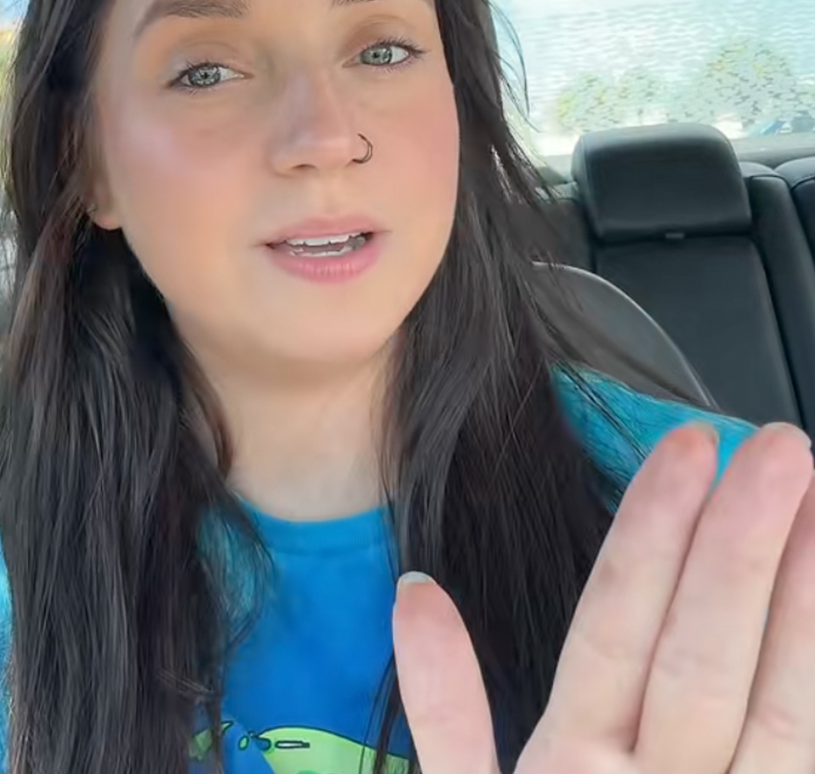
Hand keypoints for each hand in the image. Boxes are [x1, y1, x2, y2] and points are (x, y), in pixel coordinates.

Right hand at [394, 421, 814, 773]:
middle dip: (741, 549)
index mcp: (570, 770)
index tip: (686, 452)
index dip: (650, 539)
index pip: (612, 632)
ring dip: (803, 602)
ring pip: (782, 704)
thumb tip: (417, 590)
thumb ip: (445, 710)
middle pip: (700, 656)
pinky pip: (806, 740)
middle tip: (780, 451)